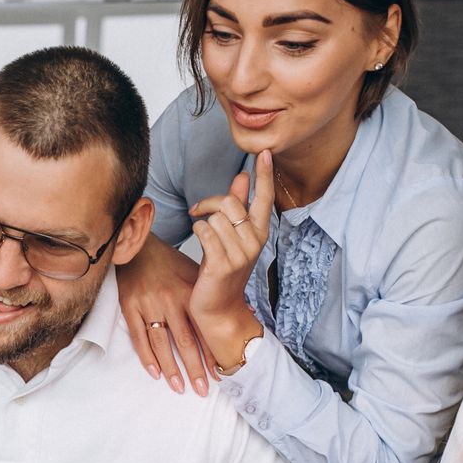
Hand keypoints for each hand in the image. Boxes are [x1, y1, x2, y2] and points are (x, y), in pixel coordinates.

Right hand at [116, 232, 210, 394]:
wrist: (138, 244)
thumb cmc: (169, 261)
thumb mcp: (195, 272)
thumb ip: (214, 294)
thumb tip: (245, 313)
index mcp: (189, 294)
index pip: (202, 330)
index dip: (210, 354)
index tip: (219, 375)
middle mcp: (170, 300)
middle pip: (184, 341)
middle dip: (194, 368)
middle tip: (202, 391)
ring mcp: (149, 304)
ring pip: (161, 343)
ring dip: (171, 368)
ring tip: (179, 388)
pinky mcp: (130, 305)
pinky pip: (138, 336)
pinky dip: (146, 356)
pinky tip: (155, 373)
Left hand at [187, 150, 274, 327]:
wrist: (219, 310)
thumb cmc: (223, 272)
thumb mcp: (234, 237)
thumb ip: (238, 207)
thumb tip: (242, 177)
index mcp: (259, 233)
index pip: (264, 198)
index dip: (264, 175)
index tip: (265, 152)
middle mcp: (254, 242)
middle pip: (230, 202)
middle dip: (209, 203)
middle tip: (198, 212)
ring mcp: (241, 254)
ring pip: (215, 217)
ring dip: (202, 223)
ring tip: (202, 238)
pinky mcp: (224, 264)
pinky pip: (204, 232)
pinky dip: (197, 233)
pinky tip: (200, 247)